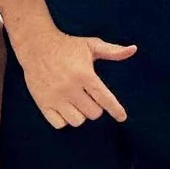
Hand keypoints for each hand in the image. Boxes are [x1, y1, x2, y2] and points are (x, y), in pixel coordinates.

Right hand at [15, 28, 136, 127]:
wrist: (36, 45)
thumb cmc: (67, 46)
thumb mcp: (91, 45)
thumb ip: (112, 50)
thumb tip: (133, 49)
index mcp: (84, 74)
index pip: (105, 98)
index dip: (116, 110)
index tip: (122, 117)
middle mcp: (70, 88)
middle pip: (93, 113)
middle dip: (95, 107)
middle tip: (89, 96)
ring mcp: (55, 97)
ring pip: (77, 121)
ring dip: (80, 114)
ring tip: (77, 102)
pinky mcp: (43, 103)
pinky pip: (59, 124)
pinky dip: (64, 120)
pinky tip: (65, 108)